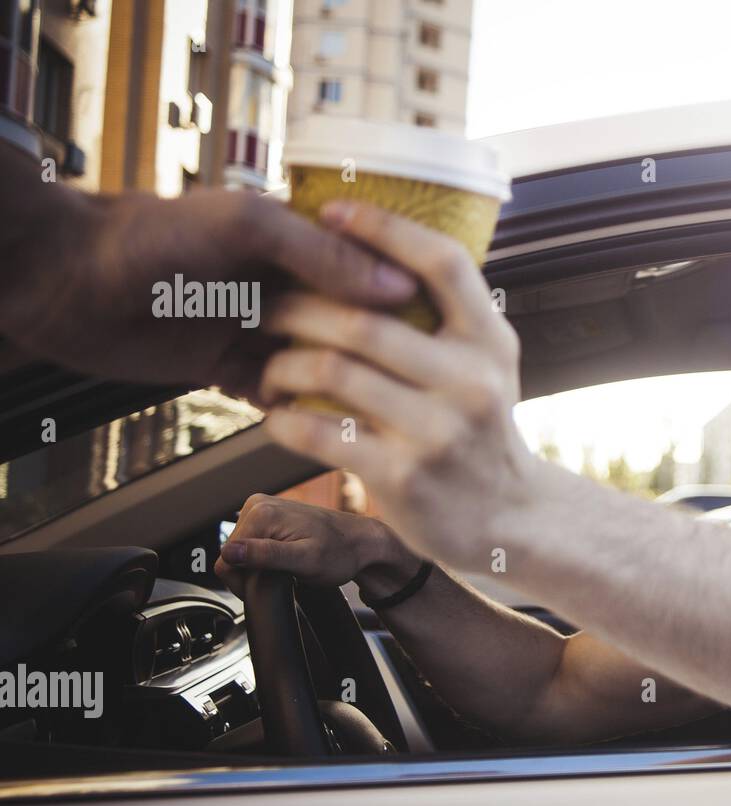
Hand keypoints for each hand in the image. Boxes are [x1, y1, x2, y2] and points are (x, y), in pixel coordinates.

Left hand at [0, 150, 417, 397]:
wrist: (65, 282)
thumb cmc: (153, 237)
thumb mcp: (247, 230)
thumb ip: (323, 257)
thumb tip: (402, 290)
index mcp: (300, 240)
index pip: (374, 266)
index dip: (406, 292)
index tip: (442, 327)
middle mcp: (289, 286)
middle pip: (357, 325)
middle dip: (378, 351)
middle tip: (413, 384)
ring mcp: (262, 331)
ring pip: (325, 367)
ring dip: (342, 387)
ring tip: (376, 412)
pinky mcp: (232, 371)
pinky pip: (283, 399)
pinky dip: (299, 414)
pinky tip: (324, 427)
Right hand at [215, 493, 418, 598]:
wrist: (361, 543)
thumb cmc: (341, 553)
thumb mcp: (305, 561)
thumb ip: (266, 555)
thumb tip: (229, 551)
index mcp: (260, 513)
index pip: (225, 560)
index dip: (245, 581)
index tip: (271, 584)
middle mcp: (257, 505)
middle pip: (231, 555)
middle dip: (253, 572)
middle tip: (285, 574)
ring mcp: (262, 508)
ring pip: (239, 551)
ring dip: (259, 565)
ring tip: (288, 565)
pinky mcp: (267, 516)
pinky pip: (251, 544)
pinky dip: (264, 557)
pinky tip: (284, 558)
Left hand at [256, 200, 540, 571]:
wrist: (508, 519)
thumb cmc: (480, 434)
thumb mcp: (487, 367)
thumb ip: (446, 321)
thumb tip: (377, 254)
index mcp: (490, 340)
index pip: (442, 263)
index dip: (385, 229)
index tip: (333, 211)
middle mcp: (472, 380)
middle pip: (365, 319)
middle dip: (299, 307)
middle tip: (267, 308)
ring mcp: (439, 430)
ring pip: (335, 372)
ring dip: (284, 365)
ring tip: (270, 369)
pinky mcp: (404, 475)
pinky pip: (321, 433)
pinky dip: (285, 421)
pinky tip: (279, 417)